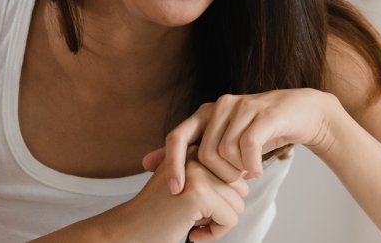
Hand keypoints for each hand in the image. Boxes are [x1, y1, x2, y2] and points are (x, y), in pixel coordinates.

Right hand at [116, 147, 248, 242]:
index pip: (234, 172)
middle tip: (194, 217)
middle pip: (240, 187)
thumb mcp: (185, 183)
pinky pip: (230, 219)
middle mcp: (196, 155)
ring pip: (238, 204)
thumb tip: (251, 173)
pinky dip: (216, 233)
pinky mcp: (198, 193)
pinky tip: (192, 233)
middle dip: (223, 210)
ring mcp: (197, 173)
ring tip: (192, 223)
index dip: (222, 196)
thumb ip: (212, 173)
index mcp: (193, 148)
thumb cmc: (158, 212)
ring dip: (219, 223)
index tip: (198, 206)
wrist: (130, 229)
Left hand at [146, 89, 336, 193]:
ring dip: (238, 171)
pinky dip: (252, 165)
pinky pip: (247, 147)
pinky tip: (257, 168)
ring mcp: (241, 107)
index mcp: (204, 113)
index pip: (176, 137)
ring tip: (248, 171)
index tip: (176, 191)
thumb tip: (147, 163)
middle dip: (217, 176)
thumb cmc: (259, 132)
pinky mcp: (263, 113)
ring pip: (225, 152)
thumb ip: (187, 152)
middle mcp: (219, 105)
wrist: (301, 113)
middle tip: (233, 179)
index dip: (171, 164)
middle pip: (203, 153)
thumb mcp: (221, 142)